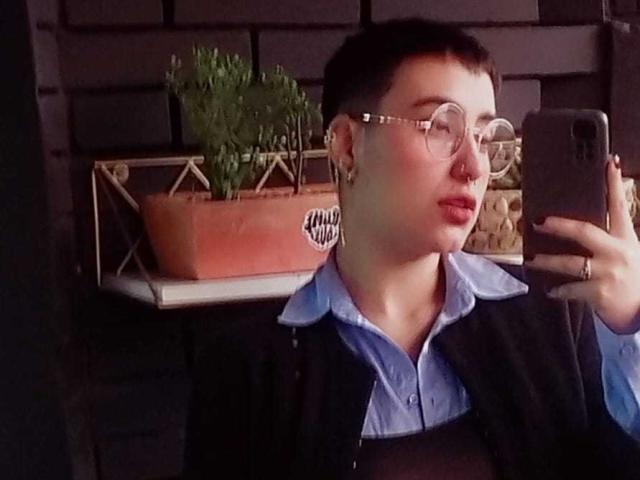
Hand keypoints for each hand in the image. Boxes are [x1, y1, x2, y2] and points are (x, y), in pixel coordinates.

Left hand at [524, 155, 639, 333]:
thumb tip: (574, 228)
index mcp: (626, 238)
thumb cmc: (632, 279)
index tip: (610, 161)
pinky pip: (571, 289)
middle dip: (558, 225)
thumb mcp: (628, 253)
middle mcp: (618, 252)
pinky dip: (558, 290)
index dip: (614, 182)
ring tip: (530, 259)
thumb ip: (607, 239)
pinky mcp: (601, 292)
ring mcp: (609, 272)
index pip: (620, 205)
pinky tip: (550, 290)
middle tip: (537, 221)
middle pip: (584, 231)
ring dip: (546, 261)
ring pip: (570, 263)